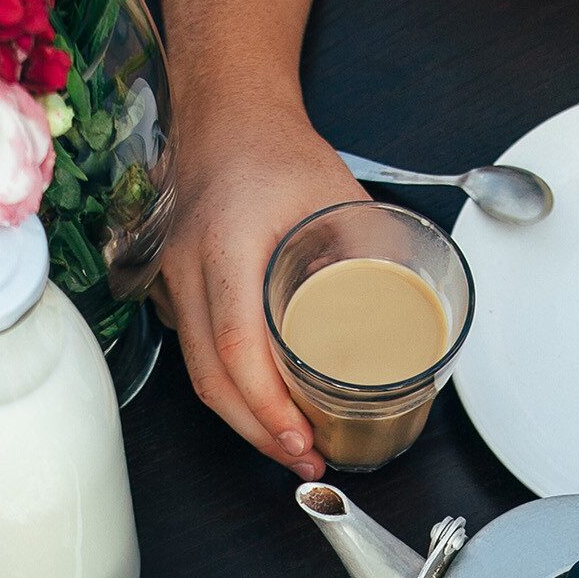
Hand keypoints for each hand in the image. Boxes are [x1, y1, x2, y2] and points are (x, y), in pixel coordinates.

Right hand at [154, 99, 364, 477]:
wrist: (223, 114)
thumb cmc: (277, 151)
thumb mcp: (338, 195)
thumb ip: (371, 251)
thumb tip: (410, 316)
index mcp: (228, 243)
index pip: (236, 343)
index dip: (267, 404)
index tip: (301, 439)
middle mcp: (186, 266)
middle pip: (210, 377)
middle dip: (258, 432)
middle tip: (305, 463)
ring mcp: (169, 281)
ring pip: (197, 374)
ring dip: (244, 421)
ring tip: (292, 447)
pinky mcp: (169, 291)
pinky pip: (193, 354)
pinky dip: (228, 391)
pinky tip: (263, 408)